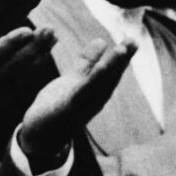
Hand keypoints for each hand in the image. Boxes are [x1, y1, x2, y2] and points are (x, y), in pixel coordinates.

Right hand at [0, 26, 57, 146]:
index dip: (8, 45)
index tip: (26, 31)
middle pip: (12, 69)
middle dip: (32, 49)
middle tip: (49, 30)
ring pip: (21, 78)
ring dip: (38, 57)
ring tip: (52, 36)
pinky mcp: (1, 105)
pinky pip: (22, 87)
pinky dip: (35, 70)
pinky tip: (45, 53)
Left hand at [18, 39, 136, 161]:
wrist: (41, 133)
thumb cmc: (59, 105)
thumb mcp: (75, 79)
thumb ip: (88, 62)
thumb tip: (102, 41)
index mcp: (96, 92)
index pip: (112, 73)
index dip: (123, 58)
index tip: (134, 41)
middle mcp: (93, 100)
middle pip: (109, 79)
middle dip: (121, 61)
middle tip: (132, 42)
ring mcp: (81, 107)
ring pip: (98, 85)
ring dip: (110, 68)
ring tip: (120, 50)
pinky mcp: (66, 111)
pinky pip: (80, 95)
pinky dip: (90, 82)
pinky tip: (98, 68)